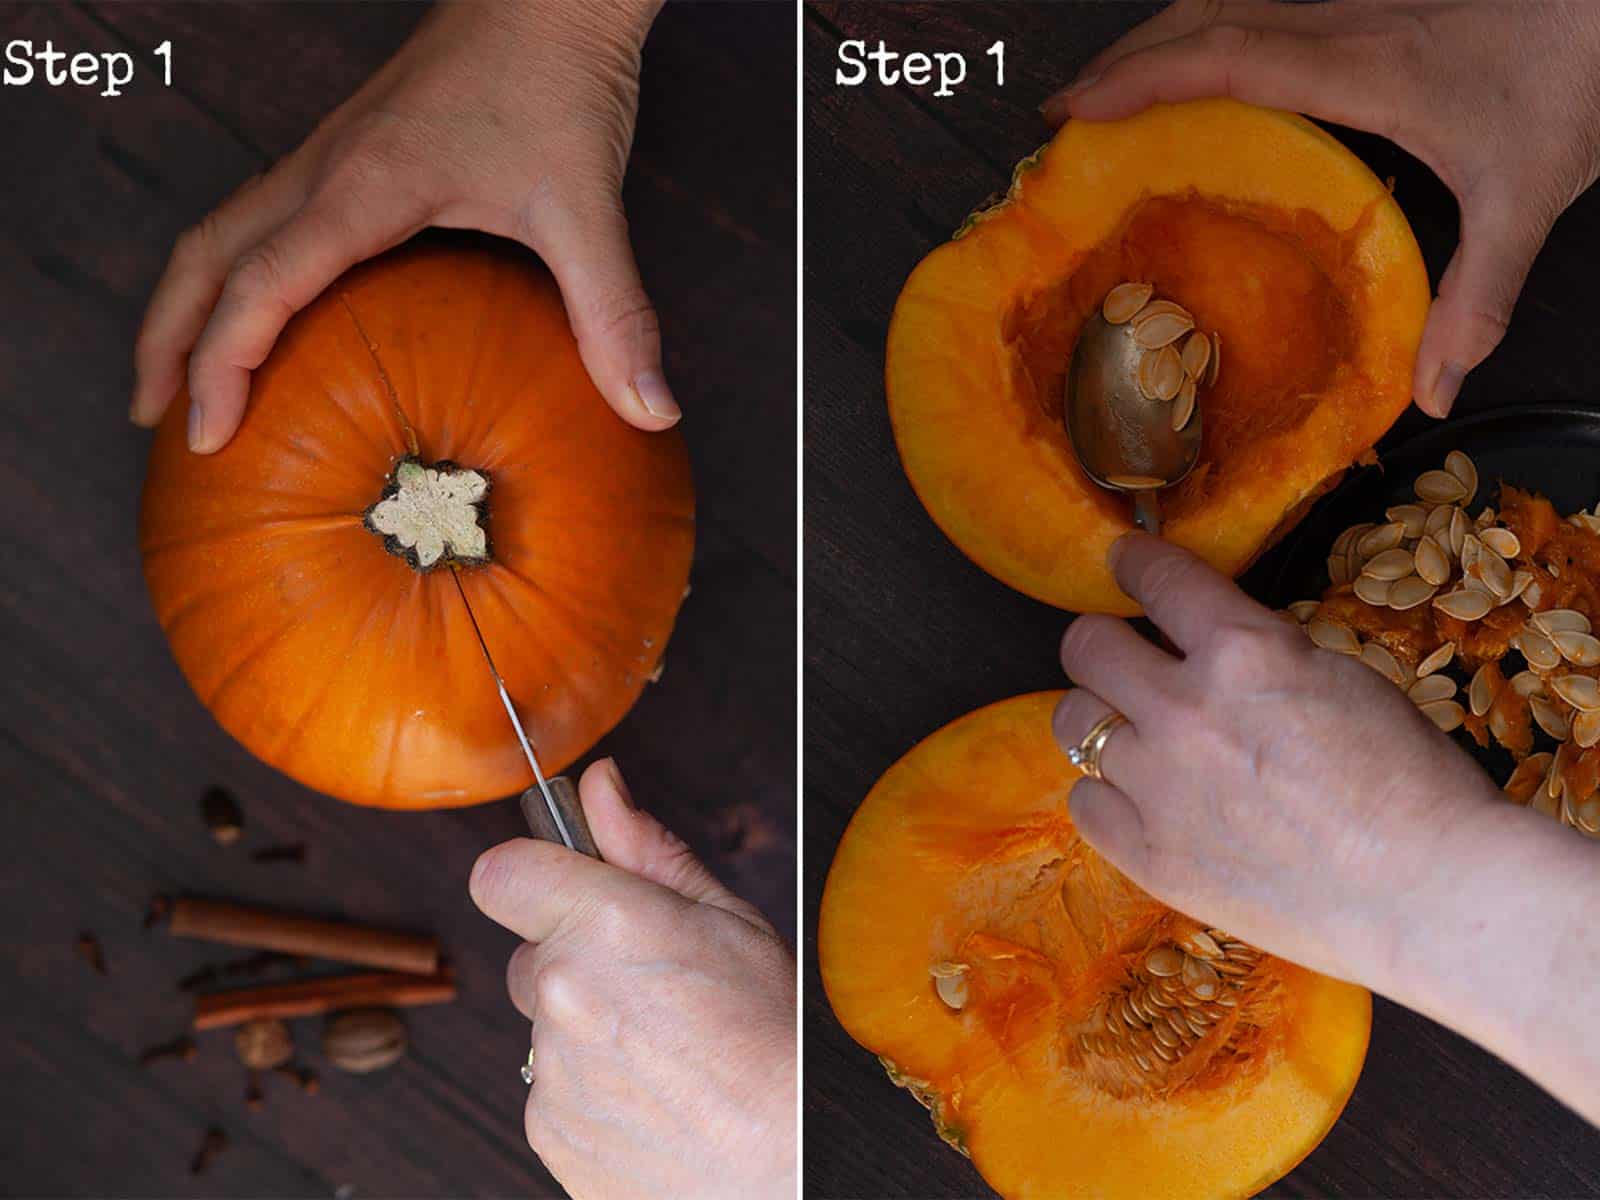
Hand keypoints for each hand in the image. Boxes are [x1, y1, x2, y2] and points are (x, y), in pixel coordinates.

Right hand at [131, 0, 678, 453]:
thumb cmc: (558, 85)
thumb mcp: (588, 208)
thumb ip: (615, 315)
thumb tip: (652, 412)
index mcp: (364, 187)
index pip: (258, 284)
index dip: (220, 364)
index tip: (206, 437)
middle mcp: (326, 170)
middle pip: (204, 257)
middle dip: (167, 343)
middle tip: (157, 423)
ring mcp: (328, 157)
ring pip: (220, 231)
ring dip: (186, 305)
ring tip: (179, 382)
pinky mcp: (347, 154)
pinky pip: (261, 218)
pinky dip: (233, 274)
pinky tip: (262, 317)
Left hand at [470, 759, 795, 1199]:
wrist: (786, 1159)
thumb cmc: (774, 1037)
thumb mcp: (728, 919)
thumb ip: (646, 848)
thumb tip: (600, 786)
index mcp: (606, 924)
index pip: (502, 873)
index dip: (532, 876)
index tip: (562, 888)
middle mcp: (564, 994)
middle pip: (530, 954)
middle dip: (575, 960)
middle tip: (652, 988)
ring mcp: (549, 1070)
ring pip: (543, 1027)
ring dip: (584, 1030)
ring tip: (664, 1052)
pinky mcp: (547, 1130)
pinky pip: (550, 1090)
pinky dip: (589, 1090)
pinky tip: (652, 1096)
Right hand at [1040, 0, 1599, 417]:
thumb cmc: (1573, 79)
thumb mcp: (1527, 201)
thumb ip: (1474, 303)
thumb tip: (1433, 392)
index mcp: (1362, 69)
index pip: (1225, 57)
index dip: (1140, 78)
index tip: (1077, 108)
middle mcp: (1342, 20)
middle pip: (1203, 15)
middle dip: (1124, 56)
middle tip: (1069, 108)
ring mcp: (1352, 0)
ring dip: (1160, 36)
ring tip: (1113, 86)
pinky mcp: (1366, 0)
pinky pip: (1259, 3)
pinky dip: (1205, 29)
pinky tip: (1197, 61)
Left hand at [1053, 534, 1599, 1124]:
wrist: (1432, 893)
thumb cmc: (1411, 783)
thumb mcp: (1340, 677)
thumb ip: (1260, 654)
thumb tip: (1207, 642)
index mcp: (1245, 652)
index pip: (1157, 577)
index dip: (1134, 562)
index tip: (1124, 560)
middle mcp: (1184, 710)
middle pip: (1085, 647)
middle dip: (1103, 643)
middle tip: (1123, 660)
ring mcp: (1159, 786)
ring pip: (1074, 723)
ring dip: (1100, 719)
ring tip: (1135, 735)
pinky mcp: (1149, 855)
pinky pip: (1085, 802)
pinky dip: (1108, 795)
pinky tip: (1144, 800)